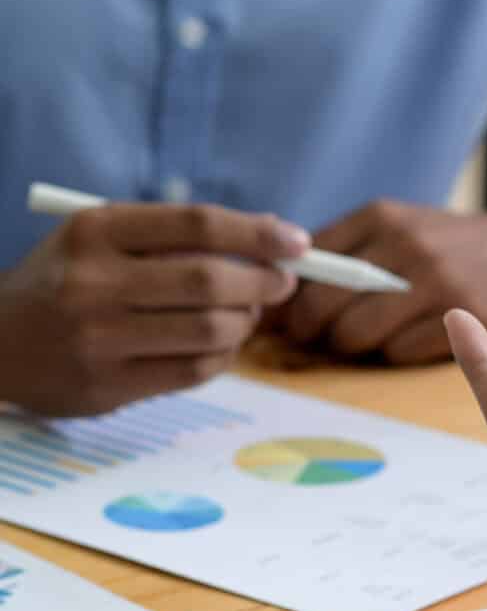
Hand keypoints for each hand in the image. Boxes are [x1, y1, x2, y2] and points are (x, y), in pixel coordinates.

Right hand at [0, 204, 306, 415]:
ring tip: (246, 314)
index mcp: (94, 232)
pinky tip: (220, 346)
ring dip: (245, 323)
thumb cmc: (67, 280)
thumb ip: (176, 235)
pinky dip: (223, 357)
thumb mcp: (101, 239)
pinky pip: (195, 371)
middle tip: (282, 282)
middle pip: (210, 280)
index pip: (197, 224)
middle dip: (263, 282)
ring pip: (210, 330)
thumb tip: (274, 238)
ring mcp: (97, 339)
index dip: (258, 233)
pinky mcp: (106, 386)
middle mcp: (92, 283)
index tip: (297, 242)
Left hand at [276, 201, 486, 364]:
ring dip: (348, 346)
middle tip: (313, 338)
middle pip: (320, 306)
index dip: (285, 296)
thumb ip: (342, 247)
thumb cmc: (450, 244)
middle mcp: (405, 244)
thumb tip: (271, 286)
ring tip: (361, 338)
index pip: (304, 263)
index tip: (282, 313)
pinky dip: (392, 354)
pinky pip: (394, 353)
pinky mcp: (462, 317)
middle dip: (308, 330)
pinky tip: (406, 339)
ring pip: (352, 335)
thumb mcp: (399, 224)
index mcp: (382, 216)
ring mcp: (435, 282)